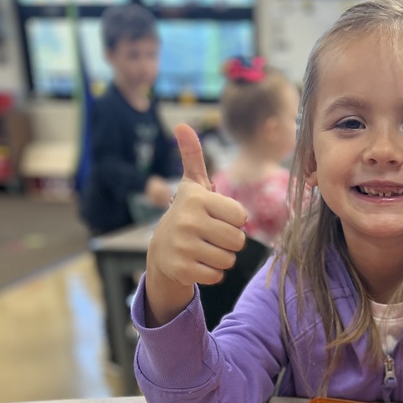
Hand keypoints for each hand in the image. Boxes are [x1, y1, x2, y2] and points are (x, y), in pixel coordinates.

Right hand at [145, 123, 247, 325]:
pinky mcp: (182, 269)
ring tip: (204, 249)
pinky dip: (212, 274)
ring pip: (229, 260)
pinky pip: (217, 276)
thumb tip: (182, 126)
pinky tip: (198, 263)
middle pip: (238, 241)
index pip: (241, 216)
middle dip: (230, 242)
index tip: (216, 218)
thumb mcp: (192, 186)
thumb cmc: (187, 215)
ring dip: (221, 258)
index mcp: (197, 199)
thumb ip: (193, 157)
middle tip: (212, 237)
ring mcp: (183, 246)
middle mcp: (188, 220)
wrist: (161, 251)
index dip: (233, 221)